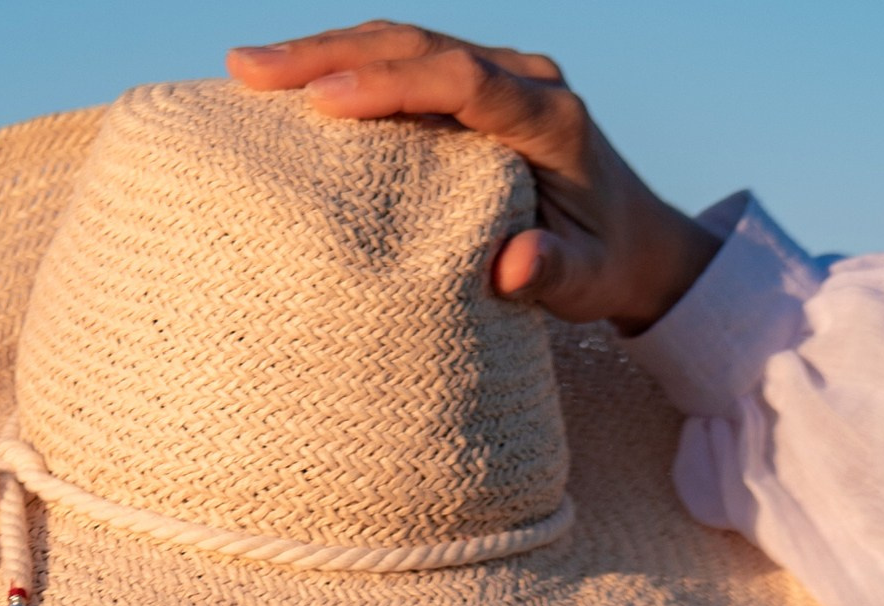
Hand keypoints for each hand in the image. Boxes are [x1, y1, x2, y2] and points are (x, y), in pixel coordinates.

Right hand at [226, 24, 719, 334]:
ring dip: (325, 52)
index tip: (321, 102)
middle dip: (330, 54)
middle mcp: (524, 78)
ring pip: (404, 43)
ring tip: (248, 69)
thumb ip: (554, 274)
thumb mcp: (588, 284)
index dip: (389, 85)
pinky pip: (406, 63)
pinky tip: (292, 84)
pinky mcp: (477, 85)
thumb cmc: (605, 267)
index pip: (460, 80)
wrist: (636, 240)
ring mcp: (499, 74)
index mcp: (551, 116)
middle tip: (247, 69)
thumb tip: (514, 266)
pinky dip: (347, 68)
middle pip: (419, 46)